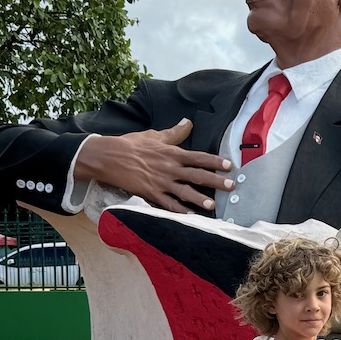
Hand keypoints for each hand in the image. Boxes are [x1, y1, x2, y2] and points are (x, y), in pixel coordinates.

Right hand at [73, 119, 233, 212]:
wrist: (109, 157)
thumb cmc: (132, 145)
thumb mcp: (155, 135)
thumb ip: (174, 132)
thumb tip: (188, 122)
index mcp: (172, 153)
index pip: (199, 157)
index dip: (215, 161)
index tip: (229, 166)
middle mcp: (170, 168)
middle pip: (197, 175)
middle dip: (216, 181)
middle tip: (231, 186)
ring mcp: (161, 182)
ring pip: (184, 192)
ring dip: (200, 199)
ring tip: (213, 205)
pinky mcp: (151, 194)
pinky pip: (168, 204)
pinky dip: (179, 211)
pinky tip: (190, 216)